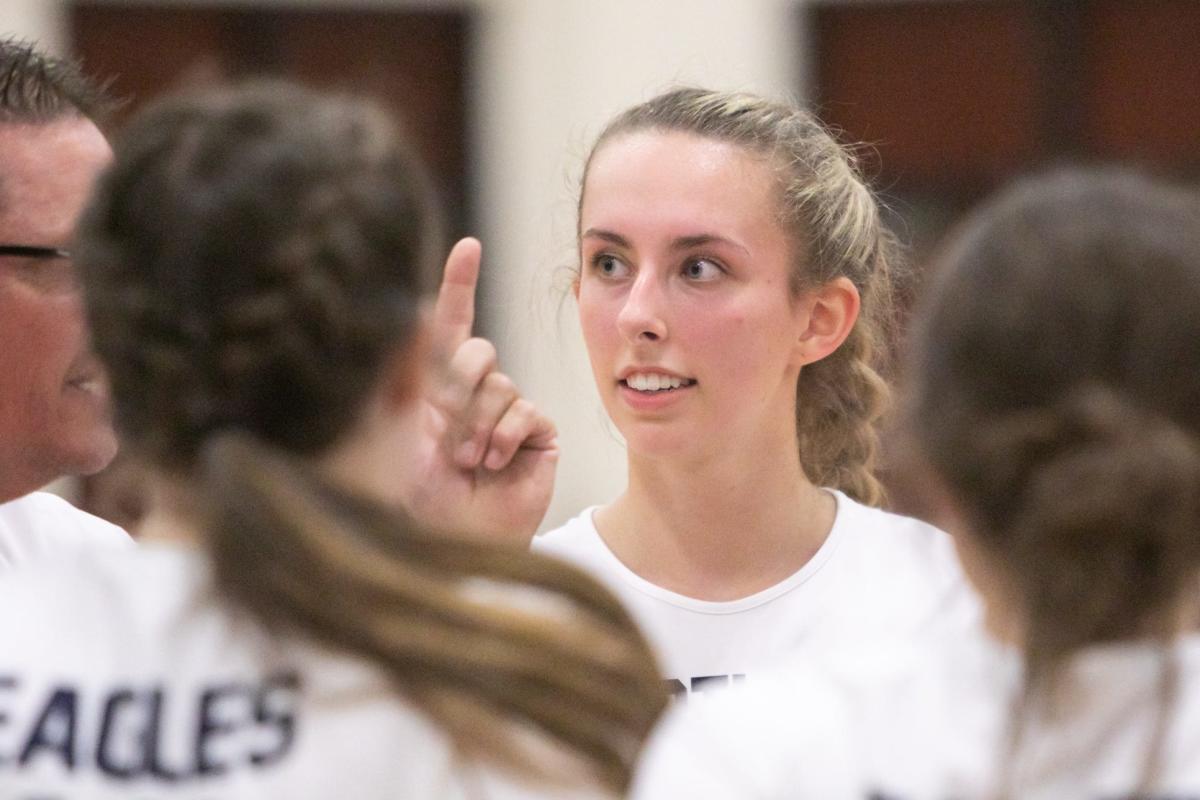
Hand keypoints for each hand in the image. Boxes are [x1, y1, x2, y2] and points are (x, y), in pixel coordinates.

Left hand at [401, 237, 557, 543]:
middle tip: (445, 439)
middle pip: (480, 352)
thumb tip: (420, 309)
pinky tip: (493, 463)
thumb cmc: (413, 493)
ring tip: (466, 462)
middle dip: (458, 391)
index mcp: (436, 386)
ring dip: (478, 425)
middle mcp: (473, 395)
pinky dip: (507, 435)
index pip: (452, 325)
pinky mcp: (536, 435)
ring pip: (502, 385)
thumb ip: (412, 370)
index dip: (461, 283)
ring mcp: (507, 415)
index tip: (469, 247)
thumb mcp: (400, 426)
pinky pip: (527, 411)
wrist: (447, 540)